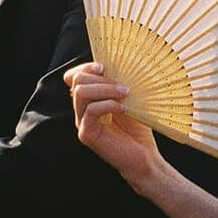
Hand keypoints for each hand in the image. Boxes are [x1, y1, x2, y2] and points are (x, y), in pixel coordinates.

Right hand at [65, 61, 160, 192]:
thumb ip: (117, 84)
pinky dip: (108, 104)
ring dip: (105, 89)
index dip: (85, 67)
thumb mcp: (128, 100)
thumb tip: (116, 62)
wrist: (144, 156)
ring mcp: (82, 122)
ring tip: (125, 94)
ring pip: (81, 93)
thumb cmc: (138, 128)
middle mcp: (81, 110)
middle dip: (101, 78)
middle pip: (77, 81)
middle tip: (124, 87)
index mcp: (89, 99)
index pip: (73, 76)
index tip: (104, 67)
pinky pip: (90, 111)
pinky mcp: (87, 134)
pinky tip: (123, 108)